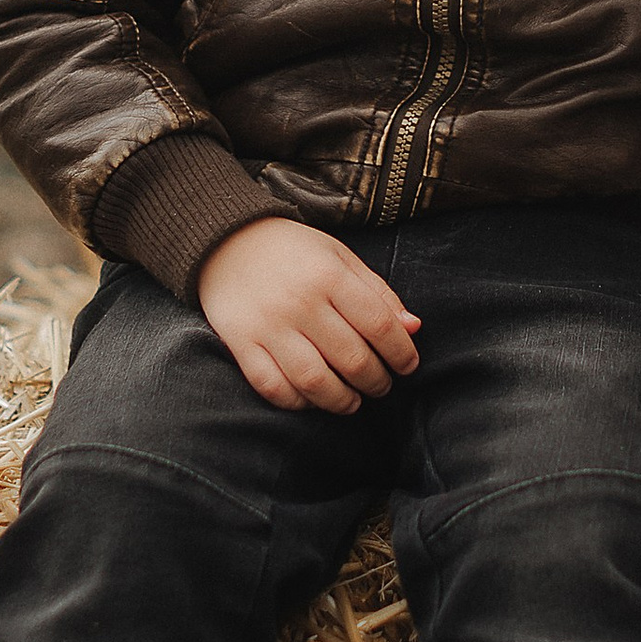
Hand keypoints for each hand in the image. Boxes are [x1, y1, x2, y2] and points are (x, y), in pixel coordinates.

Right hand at [196, 217, 418, 415]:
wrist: (227, 239)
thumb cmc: (294, 252)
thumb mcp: (340, 258)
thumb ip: (378, 293)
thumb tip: (413, 328)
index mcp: (330, 276)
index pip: (380, 326)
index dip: (402, 352)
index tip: (408, 365)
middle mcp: (300, 302)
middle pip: (352, 359)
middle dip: (377, 382)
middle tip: (382, 385)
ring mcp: (268, 326)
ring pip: (315, 382)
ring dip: (343, 401)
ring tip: (353, 401)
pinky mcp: (241, 343)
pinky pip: (273, 387)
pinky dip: (298, 402)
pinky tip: (313, 399)